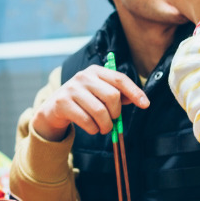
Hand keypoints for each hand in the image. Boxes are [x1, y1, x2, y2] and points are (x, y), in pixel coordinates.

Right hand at [32, 65, 149, 141]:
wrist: (54, 108)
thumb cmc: (83, 101)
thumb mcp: (99, 93)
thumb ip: (118, 95)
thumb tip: (140, 100)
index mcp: (96, 71)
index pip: (120, 79)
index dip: (135, 92)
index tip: (145, 105)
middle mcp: (83, 76)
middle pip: (112, 97)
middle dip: (116, 113)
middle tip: (112, 120)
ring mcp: (72, 88)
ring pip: (100, 112)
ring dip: (105, 125)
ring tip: (103, 128)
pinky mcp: (63, 103)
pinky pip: (87, 121)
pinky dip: (93, 129)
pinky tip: (92, 128)